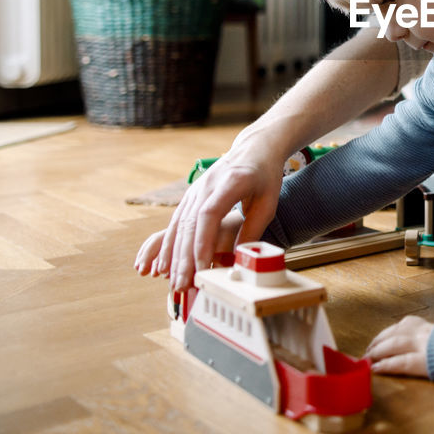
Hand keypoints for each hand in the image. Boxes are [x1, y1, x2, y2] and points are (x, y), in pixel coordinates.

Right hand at [154, 141, 284, 291]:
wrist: (254, 149)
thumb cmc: (265, 175)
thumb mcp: (268, 203)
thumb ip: (253, 230)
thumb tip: (238, 260)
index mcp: (230, 182)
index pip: (209, 215)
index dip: (202, 242)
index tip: (201, 266)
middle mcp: (207, 185)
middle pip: (189, 224)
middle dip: (184, 258)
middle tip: (183, 285)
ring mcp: (195, 190)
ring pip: (178, 225)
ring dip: (173, 255)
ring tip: (173, 282)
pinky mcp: (190, 196)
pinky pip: (176, 223)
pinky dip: (170, 245)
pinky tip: (166, 265)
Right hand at [364, 315, 433, 377]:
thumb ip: (419, 371)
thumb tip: (395, 368)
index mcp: (429, 359)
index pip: (402, 362)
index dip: (385, 365)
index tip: (372, 368)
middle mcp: (424, 341)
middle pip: (396, 344)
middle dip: (378, 350)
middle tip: (366, 357)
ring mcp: (425, 330)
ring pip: (397, 330)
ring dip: (382, 337)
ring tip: (372, 345)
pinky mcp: (428, 323)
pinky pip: (408, 322)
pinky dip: (396, 327)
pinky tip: (391, 332)